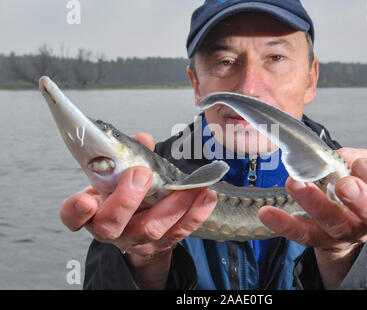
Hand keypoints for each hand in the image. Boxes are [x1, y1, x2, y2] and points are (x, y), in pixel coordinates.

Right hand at [59, 133, 216, 287]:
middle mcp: (110, 229)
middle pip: (111, 225)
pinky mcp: (161, 244)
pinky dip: (194, 214)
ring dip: (172, 205)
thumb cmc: (126, 194)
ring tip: (188, 186)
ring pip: (150, 229)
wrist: (140, 226)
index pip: (73, 216)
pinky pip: (179, 232)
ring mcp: (136, 240)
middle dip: (126, 200)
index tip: (86, 200)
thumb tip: (143, 139)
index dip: (76, 211)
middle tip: (142, 174)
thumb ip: (129, 154)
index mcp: (92, 210)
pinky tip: (205, 197)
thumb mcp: (119, 174)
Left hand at [258, 148, 366, 287]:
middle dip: (363, 200)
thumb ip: (356, 158)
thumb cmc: (354, 186)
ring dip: (316, 203)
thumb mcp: (361, 169)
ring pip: (336, 224)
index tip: (362, 165)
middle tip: (344, 184)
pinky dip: (284, 224)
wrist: (340, 218)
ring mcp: (346, 234)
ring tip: (296, 183)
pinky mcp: (320, 240)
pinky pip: (303, 234)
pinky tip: (268, 213)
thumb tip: (342, 155)